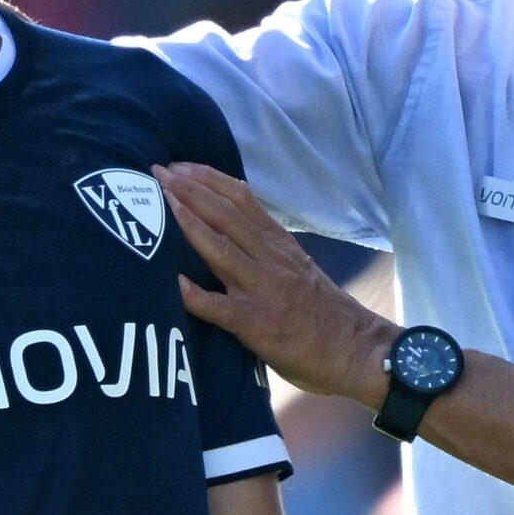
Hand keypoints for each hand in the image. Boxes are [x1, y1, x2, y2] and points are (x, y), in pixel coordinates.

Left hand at [153, 162, 393, 404]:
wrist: (356, 349)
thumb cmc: (324, 313)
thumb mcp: (299, 266)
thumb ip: (268, 249)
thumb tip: (231, 230)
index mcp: (280, 243)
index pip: (242, 200)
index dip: (208, 179)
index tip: (180, 165)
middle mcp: (271, 259)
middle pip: (226, 215)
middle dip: (189, 190)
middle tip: (157, 172)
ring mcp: (263, 290)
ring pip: (220, 249)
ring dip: (186, 223)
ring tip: (158, 203)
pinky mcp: (257, 324)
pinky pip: (218, 307)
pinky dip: (193, 294)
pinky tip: (170, 283)